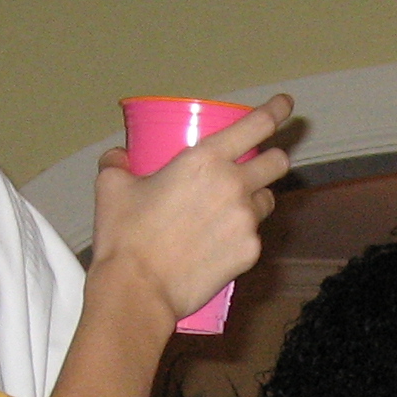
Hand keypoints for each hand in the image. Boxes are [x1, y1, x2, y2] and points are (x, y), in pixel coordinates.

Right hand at [89, 94, 293, 319]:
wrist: (137, 291)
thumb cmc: (124, 237)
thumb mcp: (111, 187)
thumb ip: (117, 163)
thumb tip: (120, 157)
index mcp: (205, 159)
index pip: (257, 124)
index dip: (276, 110)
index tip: (285, 105)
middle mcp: (234, 185)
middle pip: (277, 161)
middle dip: (271, 159)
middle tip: (253, 167)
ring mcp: (247, 220)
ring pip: (268, 199)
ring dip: (256, 198)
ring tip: (228, 210)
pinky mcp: (250, 252)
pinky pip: (255, 234)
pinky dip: (242, 234)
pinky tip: (218, 244)